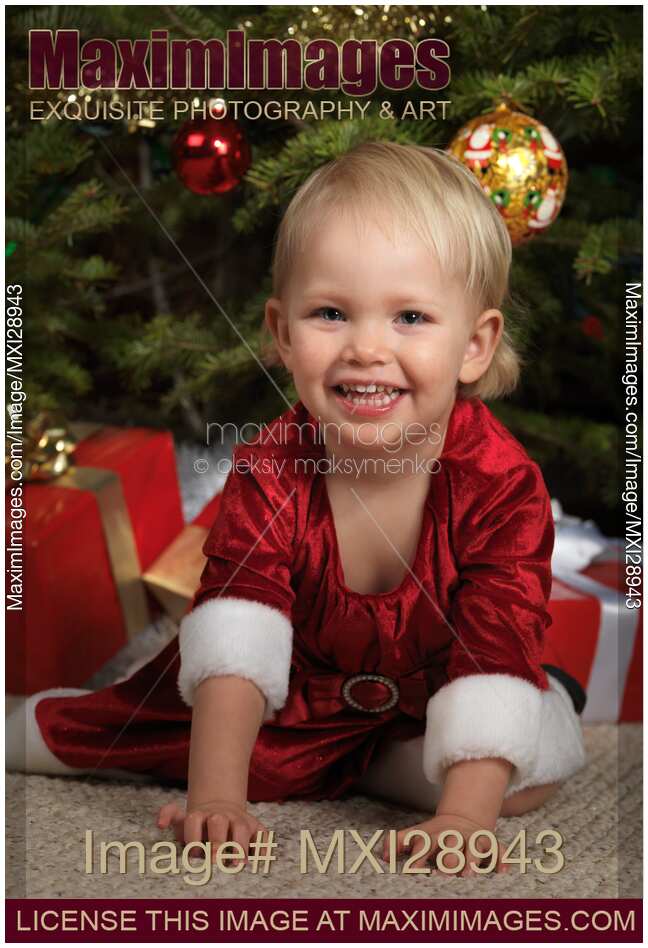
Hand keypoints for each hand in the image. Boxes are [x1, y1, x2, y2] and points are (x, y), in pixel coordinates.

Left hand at [157, 798, 270, 864]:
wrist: (221, 809)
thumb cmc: (198, 824)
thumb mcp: (182, 820)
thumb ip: (169, 814)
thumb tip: (160, 825)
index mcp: (200, 814)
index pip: (193, 821)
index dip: (191, 838)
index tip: (192, 856)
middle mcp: (220, 815)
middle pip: (218, 821)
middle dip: (216, 841)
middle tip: (215, 861)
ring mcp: (239, 820)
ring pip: (241, 828)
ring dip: (239, 845)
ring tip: (237, 865)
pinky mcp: (256, 827)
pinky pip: (263, 834)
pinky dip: (264, 846)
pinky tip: (261, 860)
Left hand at [383, 814, 509, 877]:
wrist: (462, 818)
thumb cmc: (434, 835)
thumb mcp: (416, 834)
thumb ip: (396, 842)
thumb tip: (383, 856)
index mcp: (433, 836)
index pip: (424, 844)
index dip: (417, 856)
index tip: (412, 870)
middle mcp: (453, 837)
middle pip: (450, 846)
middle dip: (447, 858)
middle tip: (443, 873)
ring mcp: (471, 839)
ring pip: (473, 849)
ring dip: (471, 860)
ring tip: (468, 874)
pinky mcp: (488, 843)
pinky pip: (498, 850)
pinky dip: (501, 859)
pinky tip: (503, 871)